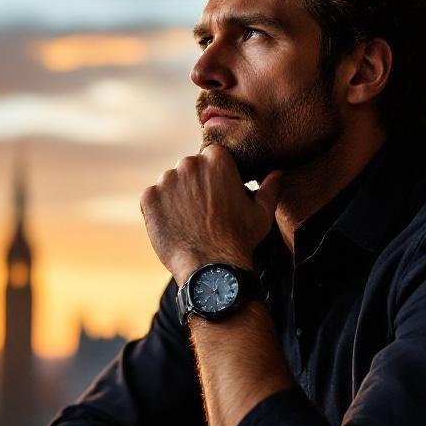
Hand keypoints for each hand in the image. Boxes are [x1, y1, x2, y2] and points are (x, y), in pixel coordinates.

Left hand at [140, 144, 281, 283]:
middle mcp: (189, 163)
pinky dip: (159, 210)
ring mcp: (166, 180)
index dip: (214, 177)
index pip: (211, 157)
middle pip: (188, 168)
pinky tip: (174, 226)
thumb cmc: (239, 239)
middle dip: (194, 185)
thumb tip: (277, 173)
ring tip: (189, 221)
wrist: (212, 268)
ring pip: (169, 182)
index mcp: (217, 159)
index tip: (217, 196)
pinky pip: (152, 198)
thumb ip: (269, 188)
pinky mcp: (149, 198)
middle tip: (203, 211)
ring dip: (176, 197)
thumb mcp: (261, 212)